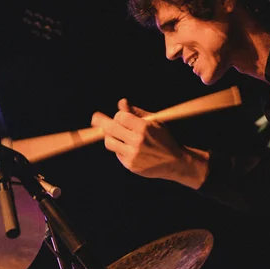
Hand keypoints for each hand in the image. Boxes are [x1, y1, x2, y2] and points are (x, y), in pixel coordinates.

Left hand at [91, 98, 208, 187]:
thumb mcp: (154, 122)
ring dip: (110, 137)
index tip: (120, 117)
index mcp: (144, 127)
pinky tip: (131, 149)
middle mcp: (137, 141)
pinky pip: (117, 153)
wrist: (175, 162)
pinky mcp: (131, 165)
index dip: (119, 116)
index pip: (120, 117)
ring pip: (109, 142)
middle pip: (110, 128)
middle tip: (94, 118)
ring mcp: (133, 154)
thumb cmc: (164, 139)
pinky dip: (120, 149)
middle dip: (100, 121)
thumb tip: (121, 103)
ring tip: (117, 136)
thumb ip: (136, 112)